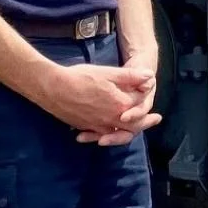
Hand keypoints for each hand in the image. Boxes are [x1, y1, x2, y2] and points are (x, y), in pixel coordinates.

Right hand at [29, 61, 154, 144]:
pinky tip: (108, 131)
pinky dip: (109, 134)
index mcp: (120, 105)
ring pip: (118, 133)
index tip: (150, 90)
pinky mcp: (86, 127)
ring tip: (134, 127)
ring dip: (129, 130)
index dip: (145, 96)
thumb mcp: (108, 73)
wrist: (52, 88)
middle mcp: (111, 120)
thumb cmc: (81, 78)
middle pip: (134, 125)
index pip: (140, 104)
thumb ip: (131, 77)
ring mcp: (97, 126)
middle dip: (146, 122)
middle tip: (155, 119)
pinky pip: (101, 135)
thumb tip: (150, 76)